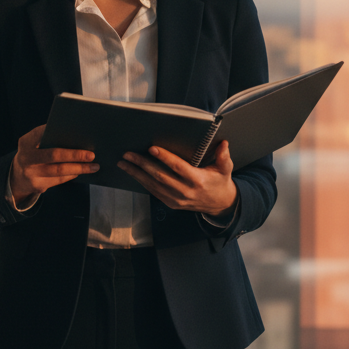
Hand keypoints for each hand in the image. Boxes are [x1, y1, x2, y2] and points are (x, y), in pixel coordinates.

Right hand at [10, 124, 98, 203]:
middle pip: (54, 155)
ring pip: (60, 170)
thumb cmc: (33, 154)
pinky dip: (73, 174)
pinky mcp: (37, 185)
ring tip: (94, 166)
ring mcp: (31, 173)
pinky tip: (82, 171)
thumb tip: (76, 134)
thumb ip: (47, 137)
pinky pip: (59, 180)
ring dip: (79, 168)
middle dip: (75, 154)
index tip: (79, 131)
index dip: (60, 132)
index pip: (44, 133)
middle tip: (92, 155)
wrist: (17, 177)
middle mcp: (26, 157)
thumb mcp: (33, 143)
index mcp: (26, 141)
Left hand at [118, 140, 237, 218]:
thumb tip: (223, 143)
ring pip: (153, 185)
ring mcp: (176, 199)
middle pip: (160, 176)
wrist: (219, 205)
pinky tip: (133, 173)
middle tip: (128, 154)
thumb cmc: (220, 182)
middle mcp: (185, 191)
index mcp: (197, 180)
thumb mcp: (225, 169)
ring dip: (137, 174)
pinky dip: (142, 182)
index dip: (165, 158)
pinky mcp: (171, 204)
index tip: (152, 148)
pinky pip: (154, 192)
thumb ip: (223, 156)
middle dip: (142, 164)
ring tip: (124, 163)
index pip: (178, 167)